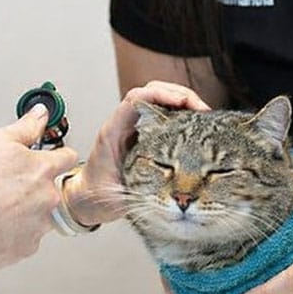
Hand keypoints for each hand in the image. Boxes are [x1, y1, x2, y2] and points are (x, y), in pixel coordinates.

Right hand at [0, 104, 78, 267]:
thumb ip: (25, 127)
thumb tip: (41, 114)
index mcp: (44, 170)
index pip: (68, 157)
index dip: (57, 154)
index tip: (50, 156)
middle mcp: (49, 198)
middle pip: (51, 189)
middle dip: (34, 187)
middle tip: (7, 187)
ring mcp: (41, 225)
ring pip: (39, 216)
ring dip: (24, 212)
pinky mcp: (28, 247)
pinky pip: (24, 238)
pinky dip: (12, 233)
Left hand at [65, 81, 210, 225]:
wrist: (88, 195)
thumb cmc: (98, 194)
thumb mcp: (116, 196)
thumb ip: (134, 194)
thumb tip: (161, 202)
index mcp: (113, 132)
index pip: (135, 99)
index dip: (160, 95)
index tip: (182, 103)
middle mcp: (124, 124)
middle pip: (152, 91)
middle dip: (180, 95)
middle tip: (203, 111)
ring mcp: (136, 126)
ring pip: (160, 100)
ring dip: (184, 102)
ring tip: (204, 115)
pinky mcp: (146, 133)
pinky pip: (164, 113)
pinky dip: (183, 113)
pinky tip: (197, 124)